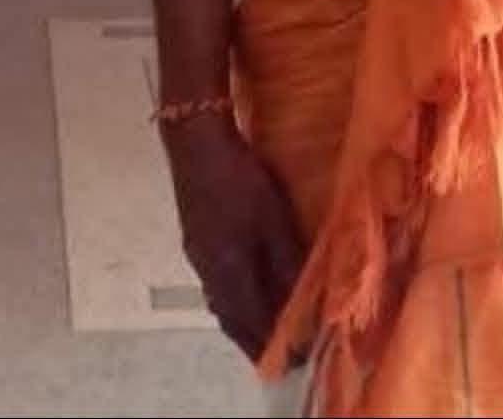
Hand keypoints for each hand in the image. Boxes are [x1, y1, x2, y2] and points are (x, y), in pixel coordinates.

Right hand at [164, 113, 306, 362]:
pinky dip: (235, 298)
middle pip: (233, 320)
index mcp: (228, 273)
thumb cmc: (240, 181)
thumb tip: (305, 299)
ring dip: (245, 320)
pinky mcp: (197, 239)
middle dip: (258, 339)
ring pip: (224, 302)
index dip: (276, 343)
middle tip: (284, 352)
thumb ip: (288, 260)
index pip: (253, 324)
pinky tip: (247, 288)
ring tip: (267, 327)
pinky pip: (218, 285)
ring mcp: (200, 256)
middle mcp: (210, 273)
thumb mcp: (272, 219)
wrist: (197, 144)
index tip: (299, 358)